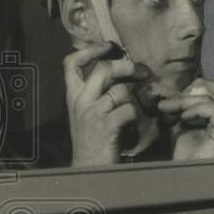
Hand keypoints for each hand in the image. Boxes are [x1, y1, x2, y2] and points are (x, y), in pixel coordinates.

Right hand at [64, 43, 147, 166]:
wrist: (87, 167)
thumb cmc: (91, 138)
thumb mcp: (86, 112)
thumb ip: (95, 93)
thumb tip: (117, 73)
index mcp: (73, 96)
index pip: (71, 63)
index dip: (90, 50)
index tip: (108, 46)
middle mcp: (80, 101)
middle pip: (103, 69)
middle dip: (126, 67)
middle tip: (141, 71)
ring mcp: (93, 112)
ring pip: (121, 90)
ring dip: (133, 98)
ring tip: (134, 108)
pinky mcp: (107, 126)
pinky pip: (129, 110)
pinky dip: (136, 115)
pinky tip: (132, 123)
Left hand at [158, 77, 213, 160]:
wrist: (188, 177)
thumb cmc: (186, 157)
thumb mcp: (181, 125)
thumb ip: (181, 108)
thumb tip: (170, 92)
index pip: (213, 88)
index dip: (192, 89)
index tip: (171, 102)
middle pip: (213, 89)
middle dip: (186, 93)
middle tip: (166, 105)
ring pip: (209, 98)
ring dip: (184, 102)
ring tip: (168, 111)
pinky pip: (212, 108)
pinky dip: (195, 110)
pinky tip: (183, 119)